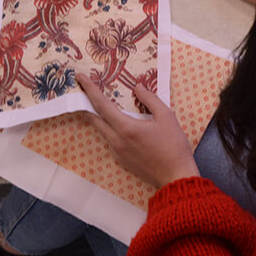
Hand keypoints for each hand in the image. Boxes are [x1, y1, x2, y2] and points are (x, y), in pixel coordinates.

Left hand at [78, 74, 199, 188]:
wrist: (175, 177)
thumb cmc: (173, 146)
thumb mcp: (167, 116)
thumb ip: (150, 99)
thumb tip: (138, 87)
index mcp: (126, 128)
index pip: (102, 105)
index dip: (90, 89)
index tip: (80, 78)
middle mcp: (117, 140)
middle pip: (94, 118)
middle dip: (87, 101)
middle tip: (83, 88)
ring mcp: (118, 152)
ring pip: (101, 129)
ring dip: (97, 115)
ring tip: (98, 102)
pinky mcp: (122, 160)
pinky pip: (110, 139)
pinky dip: (108, 127)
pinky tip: (117, 123)